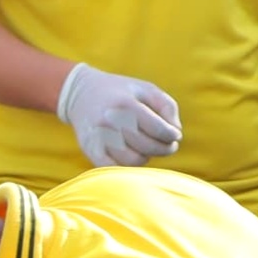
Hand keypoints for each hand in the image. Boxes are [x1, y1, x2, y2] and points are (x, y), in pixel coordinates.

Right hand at [54, 64, 181, 168]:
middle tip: (167, 146)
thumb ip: (168, 107)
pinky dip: (126, 166)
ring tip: (146, 148)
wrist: (80, 93)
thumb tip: (176, 133)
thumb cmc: (121, 93)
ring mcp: (98, 136)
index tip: (174, 136)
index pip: (158, 129)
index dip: (171, 136)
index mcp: (126, 103)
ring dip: (145, 157)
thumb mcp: (146, 89)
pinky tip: (131, 155)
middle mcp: (110, 120)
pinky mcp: (89, 149)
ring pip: (132, 161)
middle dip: (164, 149)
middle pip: (147, 147)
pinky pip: (113, 168)